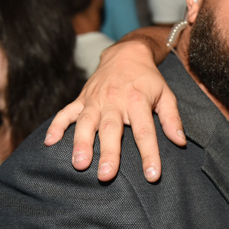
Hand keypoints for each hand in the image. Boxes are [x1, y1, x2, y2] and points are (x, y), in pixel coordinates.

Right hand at [44, 39, 185, 181]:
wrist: (126, 53)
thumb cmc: (148, 80)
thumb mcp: (166, 95)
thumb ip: (172, 119)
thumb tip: (180, 142)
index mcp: (137, 101)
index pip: (145, 131)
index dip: (149, 154)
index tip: (152, 175)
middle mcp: (114, 101)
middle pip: (111, 129)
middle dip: (108, 152)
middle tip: (106, 175)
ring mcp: (95, 100)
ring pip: (86, 122)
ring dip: (81, 143)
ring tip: (79, 164)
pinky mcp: (81, 99)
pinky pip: (65, 112)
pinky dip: (56, 126)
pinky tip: (49, 142)